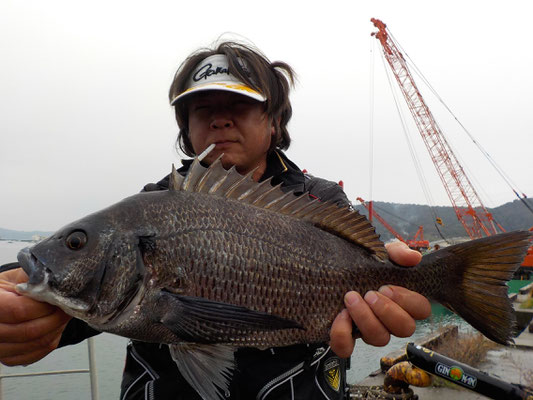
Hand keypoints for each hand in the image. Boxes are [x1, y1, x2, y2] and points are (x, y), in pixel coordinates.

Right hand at [0, 268, 70, 365]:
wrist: (5, 300)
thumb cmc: (14, 287)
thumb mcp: (21, 276)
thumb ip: (36, 279)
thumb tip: (56, 284)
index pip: (19, 311)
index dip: (44, 306)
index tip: (58, 299)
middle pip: (29, 331)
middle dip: (55, 318)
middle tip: (67, 308)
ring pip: (35, 343)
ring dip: (55, 329)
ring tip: (62, 315)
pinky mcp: (8, 358)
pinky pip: (36, 353)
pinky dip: (50, 340)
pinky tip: (53, 327)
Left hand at [329, 241, 430, 357]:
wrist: (332, 269)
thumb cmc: (363, 265)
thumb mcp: (381, 254)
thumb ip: (398, 252)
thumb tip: (413, 258)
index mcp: (403, 301)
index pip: (422, 310)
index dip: (407, 301)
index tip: (387, 286)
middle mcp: (389, 320)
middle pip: (405, 329)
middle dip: (387, 310)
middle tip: (370, 293)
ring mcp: (369, 331)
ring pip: (379, 339)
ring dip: (365, 319)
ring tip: (351, 298)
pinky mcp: (346, 337)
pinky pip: (346, 348)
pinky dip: (342, 335)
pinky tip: (340, 316)